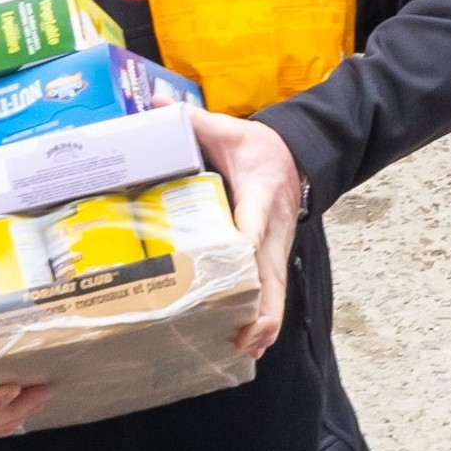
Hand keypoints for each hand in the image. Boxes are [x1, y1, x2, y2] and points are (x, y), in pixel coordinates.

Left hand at [195, 101, 303, 359]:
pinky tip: (248, 345)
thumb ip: (192, 120)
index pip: (255, 222)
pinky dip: (264, 321)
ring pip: (276, 294)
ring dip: (263, 322)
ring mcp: (276, 250)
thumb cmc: (259, 148)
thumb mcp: (229, 129)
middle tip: (241, 333)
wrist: (297, 157)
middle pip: (271, 275)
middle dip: (259, 307)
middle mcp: (274, 230)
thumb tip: (153, 101)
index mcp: (262, 194)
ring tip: (243, 348)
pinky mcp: (274, 262)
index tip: (239, 262)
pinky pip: (273, 297)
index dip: (247, 243)